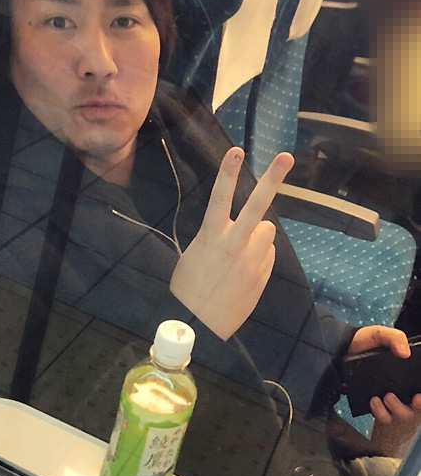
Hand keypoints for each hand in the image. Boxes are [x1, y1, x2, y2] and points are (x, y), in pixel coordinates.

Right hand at [170, 147, 293, 339]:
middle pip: (257, 205)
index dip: (228, 172)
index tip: (236, 150)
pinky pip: (267, 254)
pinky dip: (260, 256)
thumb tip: (245, 229)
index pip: (219, 197)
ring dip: (259, 234)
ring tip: (243, 249)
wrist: (198, 325)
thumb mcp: (195, 253)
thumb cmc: (189, 286)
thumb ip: (219, 236)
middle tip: (286, 156)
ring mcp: (251, 260)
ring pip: (268, 230)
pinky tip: (244, 271)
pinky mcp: (262, 275)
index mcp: (211, 236)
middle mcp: (234, 244)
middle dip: (273, 178)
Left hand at [348, 325, 420, 424]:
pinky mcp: (374, 403)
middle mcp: (400, 387)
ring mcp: (387, 397)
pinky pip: (382, 416)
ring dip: (395, 410)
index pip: (420, 389)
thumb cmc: (365, 342)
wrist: (341, 348)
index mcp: (406, 372)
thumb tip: (405, 353)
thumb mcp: (379, 334)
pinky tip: (373, 401)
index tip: (418, 397)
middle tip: (402, 397)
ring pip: (399, 414)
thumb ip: (394, 337)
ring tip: (385, 398)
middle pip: (414, 406)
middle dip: (412, 407)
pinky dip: (380, 413)